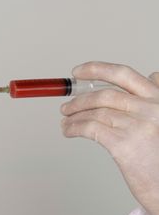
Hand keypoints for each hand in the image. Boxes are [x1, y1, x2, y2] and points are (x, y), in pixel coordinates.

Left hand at [60, 61, 158, 214]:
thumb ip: (156, 99)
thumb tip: (152, 75)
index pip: (124, 75)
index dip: (97, 70)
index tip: (78, 72)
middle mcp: (151, 108)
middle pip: (105, 94)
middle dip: (80, 99)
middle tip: (66, 105)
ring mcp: (137, 125)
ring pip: (95, 112)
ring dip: (74, 115)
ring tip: (66, 121)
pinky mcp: (124, 144)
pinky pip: (90, 128)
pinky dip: (74, 127)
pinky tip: (68, 131)